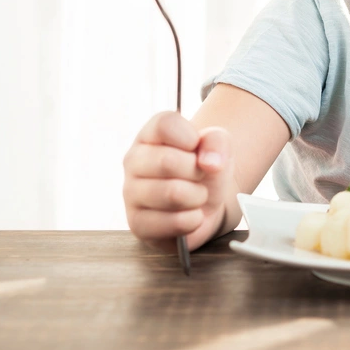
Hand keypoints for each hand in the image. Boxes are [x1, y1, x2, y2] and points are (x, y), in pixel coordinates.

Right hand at [122, 111, 233, 252]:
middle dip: (197, 172)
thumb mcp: (218, 146)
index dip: (190, 137)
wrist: (207, 203)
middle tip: (200, 176)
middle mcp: (134, 161)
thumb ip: (217, 142)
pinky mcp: (137, 224)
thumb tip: (209, 163)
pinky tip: (191, 216)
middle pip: (167, 161)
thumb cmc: (206, 168)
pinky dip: (193, 221)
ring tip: (196, 196)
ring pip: (171, 193)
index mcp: (150, 134)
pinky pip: (172, 222)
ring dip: (197, 197)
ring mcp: (131, 193)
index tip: (196, 147)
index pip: (165, 125)